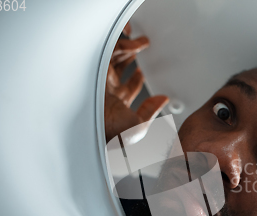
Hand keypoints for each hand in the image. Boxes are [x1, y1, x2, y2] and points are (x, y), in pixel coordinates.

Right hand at [105, 23, 168, 143]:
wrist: (93, 125)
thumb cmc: (110, 132)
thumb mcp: (138, 126)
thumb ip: (151, 111)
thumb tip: (163, 100)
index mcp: (117, 103)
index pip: (128, 87)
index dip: (137, 80)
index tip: (143, 73)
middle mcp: (109, 88)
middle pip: (120, 70)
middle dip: (131, 60)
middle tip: (142, 51)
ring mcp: (103, 76)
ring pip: (115, 58)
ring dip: (130, 49)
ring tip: (142, 43)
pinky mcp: (98, 65)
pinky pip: (113, 49)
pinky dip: (126, 45)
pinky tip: (136, 46)